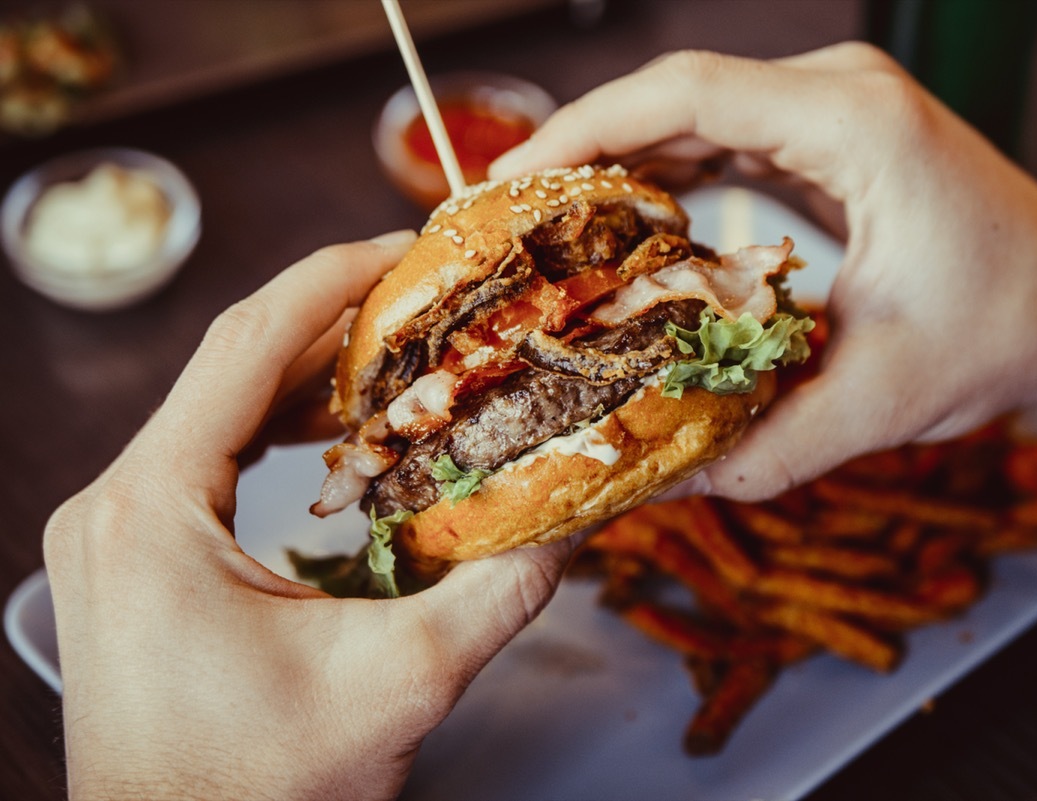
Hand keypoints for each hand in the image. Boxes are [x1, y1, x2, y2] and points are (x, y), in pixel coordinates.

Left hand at [44, 232, 572, 800]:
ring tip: (400, 354)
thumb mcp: (398, 686)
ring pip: (219, 408)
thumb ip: (500, 594)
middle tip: (428, 298)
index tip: (408, 247)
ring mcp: (116, 531)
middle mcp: (116, 504)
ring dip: (309, 376)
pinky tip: (337, 432)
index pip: (246, 344)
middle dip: (336, 323)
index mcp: (154, 509)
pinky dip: (278, 428)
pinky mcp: (133, 557)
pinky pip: (208, 456)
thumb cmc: (256, 792)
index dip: (334, 280)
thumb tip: (579, 520)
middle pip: (232, 366)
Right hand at [492, 46, 1036, 504]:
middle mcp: (842, 94)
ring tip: (549, 226)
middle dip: (586, 152)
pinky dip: (667, 174)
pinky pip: (727, 137)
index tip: (516, 182)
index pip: (690, 95)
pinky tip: (624, 226)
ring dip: (621, 162)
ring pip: (697, 114)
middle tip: (511, 218)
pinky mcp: (831, 137)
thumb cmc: (1002, 334)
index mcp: (856, 125)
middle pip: (679, 97)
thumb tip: (654, 484)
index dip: (589, 129)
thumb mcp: (877, 402)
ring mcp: (837, 108)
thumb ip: (760, 446)